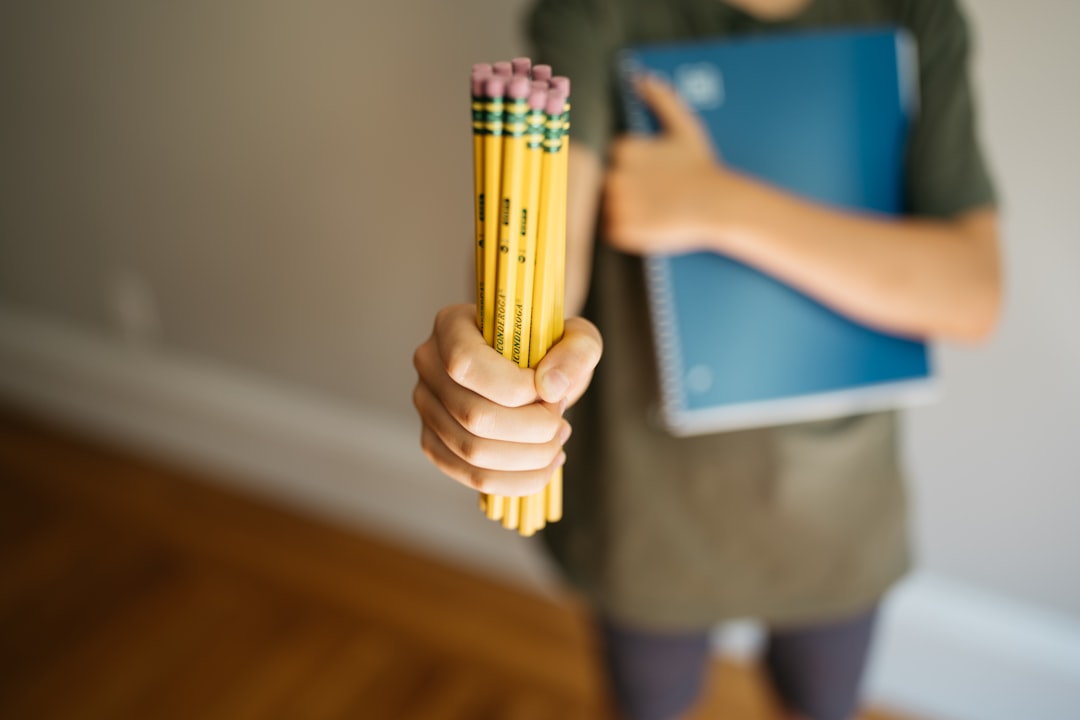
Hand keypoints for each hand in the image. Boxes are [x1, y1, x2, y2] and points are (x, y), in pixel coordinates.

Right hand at [412, 304, 602, 495]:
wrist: (532, 368)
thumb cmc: (550, 347)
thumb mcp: (576, 336)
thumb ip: (575, 352)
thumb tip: (551, 387)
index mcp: (451, 326)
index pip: (466, 365)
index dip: (514, 387)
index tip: (550, 391)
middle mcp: (429, 364)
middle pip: (473, 416)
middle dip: (532, 427)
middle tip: (560, 419)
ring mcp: (427, 407)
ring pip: (473, 453)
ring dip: (530, 456)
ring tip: (557, 440)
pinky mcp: (435, 443)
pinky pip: (473, 477)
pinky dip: (518, 480)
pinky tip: (546, 463)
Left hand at [604, 74, 737, 254]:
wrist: (718, 205)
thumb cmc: (702, 169)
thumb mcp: (684, 128)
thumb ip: (661, 99)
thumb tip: (642, 77)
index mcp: (624, 150)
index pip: (615, 161)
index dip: (635, 170)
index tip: (656, 175)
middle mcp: (616, 176)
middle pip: (609, 185)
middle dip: (629, 190)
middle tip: (657, 195)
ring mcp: (619, 205)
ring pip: (608, 208)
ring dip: (626, 211)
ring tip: (655, 210)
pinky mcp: (624, 230)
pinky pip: (613, 231)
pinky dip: (628, 231)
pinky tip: (651, 224)